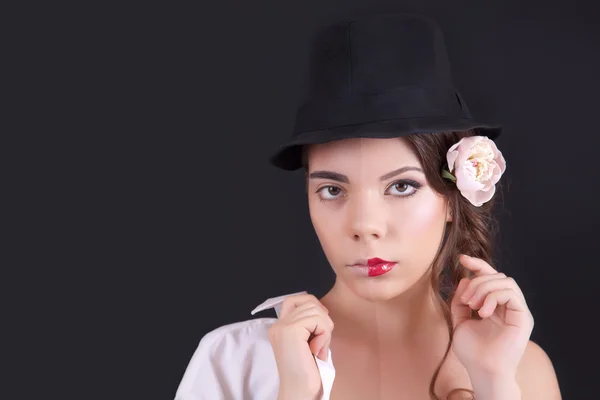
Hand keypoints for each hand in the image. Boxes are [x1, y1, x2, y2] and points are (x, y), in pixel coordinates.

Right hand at [267, 293, 333, 399]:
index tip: (321, 325)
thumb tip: (323, 310)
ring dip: (325, 329)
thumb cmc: (308, 371)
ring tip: (319, 348)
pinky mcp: (291, 331)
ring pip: (315, 310)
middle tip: (321, 343)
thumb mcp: (308, 341)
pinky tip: (317, 350)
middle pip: (309, 303)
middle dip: (323, 321)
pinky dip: (324, 334)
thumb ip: (309, 324)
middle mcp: (278, 324)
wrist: (300, 391)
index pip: (294, 299)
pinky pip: (318, 319)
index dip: (312, 305)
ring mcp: (283, 327)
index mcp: (279, 327)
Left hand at [450, 255, 533, 378]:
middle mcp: (509, 305)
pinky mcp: (524, 317)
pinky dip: (493, 297)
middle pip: (496, 275)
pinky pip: (511, 292)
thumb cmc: (472, 351)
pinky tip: (483, 312)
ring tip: (473, 306)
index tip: (462, 258)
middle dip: (477, 282)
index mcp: (495, 305)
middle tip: (466, 301)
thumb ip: (461, 300)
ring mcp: (518, 310)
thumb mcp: (459, 320)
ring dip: (484, 288)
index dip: (477, 264)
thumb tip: (465, 278)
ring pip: (505, 280)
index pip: (490, 276)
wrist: (482, 370)